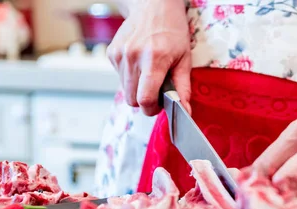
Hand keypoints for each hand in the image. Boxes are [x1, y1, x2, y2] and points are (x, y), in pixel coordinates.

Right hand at [107, 0, 191, 115]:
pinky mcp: (112, 53)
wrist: (153, 6)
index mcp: (153, 59)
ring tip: (150, 74)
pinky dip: (130, 78)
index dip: (152, 109)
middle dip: (145, 102)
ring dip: (137, 89)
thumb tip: (185, 110)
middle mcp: (133, 57)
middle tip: (157, 92)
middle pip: (132, 99)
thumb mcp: (185, 59)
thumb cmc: (172, 31)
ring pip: (125, 90)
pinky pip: (120, 78)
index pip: (144, 99)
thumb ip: (183, 87)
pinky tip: (140, 64)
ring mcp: (119, 55)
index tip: (159, 106)